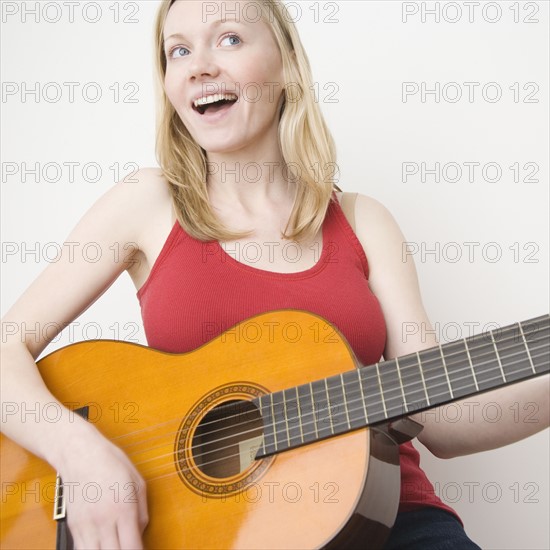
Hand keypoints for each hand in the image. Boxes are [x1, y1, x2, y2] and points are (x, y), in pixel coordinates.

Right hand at [55, 431, 148, 548]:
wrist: (79, 453)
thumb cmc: (111, 462)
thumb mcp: (138, 482)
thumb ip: (143, 513)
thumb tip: (140, 535)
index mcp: (124, 509)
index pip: (132, 549)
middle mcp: (103, 521)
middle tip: (130, 546)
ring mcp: (85, 526)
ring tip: (117, 545)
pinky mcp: (73, 527)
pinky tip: (102, 545)